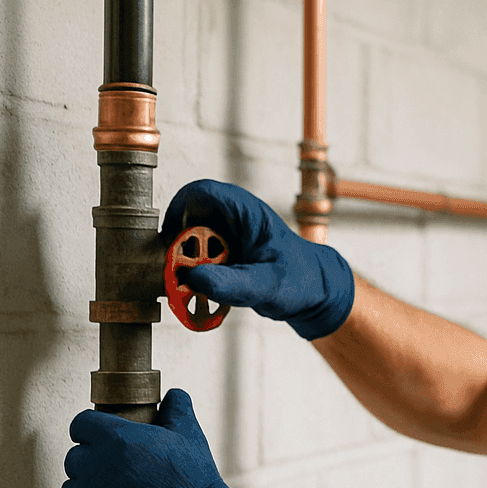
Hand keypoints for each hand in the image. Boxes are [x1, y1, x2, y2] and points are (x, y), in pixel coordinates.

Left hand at [61, 389, 266, 487]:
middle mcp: (93, 466)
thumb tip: (174, 395)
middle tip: (119, 475)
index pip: (81, 424)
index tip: (103, 440)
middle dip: (92, 463)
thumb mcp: (191, 439)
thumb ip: (177, 411)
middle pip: (75, 457)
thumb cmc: (193, 484)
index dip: (92, 431)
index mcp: (115, 439)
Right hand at [162, 179, 355, 340]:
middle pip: (187, 220)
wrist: (315, 293)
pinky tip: (202, 294)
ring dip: (184, 266)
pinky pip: (196, 261)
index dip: (178, 212)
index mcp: (245, 211)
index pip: (200, 193)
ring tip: (191, 288)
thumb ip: (233, 283)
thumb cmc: (301, 280)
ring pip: (187, 242)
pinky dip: (193, 277)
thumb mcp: (268, 285)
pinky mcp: (222, 255)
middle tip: (180, 275)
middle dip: (177, 248)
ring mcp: (225, 237)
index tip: (170, 242)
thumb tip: (194, 278)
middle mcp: (231, 220)